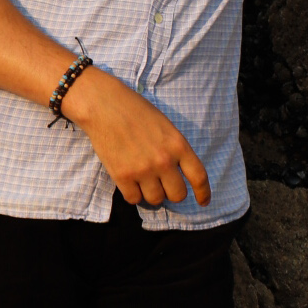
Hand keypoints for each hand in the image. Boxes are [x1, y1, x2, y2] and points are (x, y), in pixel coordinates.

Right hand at [61, 67, 210, 208]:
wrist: (105, 106)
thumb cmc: (136, 111)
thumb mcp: (166, 127)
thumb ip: (175, 150)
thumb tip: (178, 174)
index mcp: (178, 145)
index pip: (199, 177)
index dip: (203, 193)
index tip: (203, 202)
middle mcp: (164, 161)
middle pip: (178, 195)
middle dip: (172, 192)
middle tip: (163, 184)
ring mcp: (143, 170)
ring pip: (156, 200)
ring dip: (151, 193)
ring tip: (144, 179)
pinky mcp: (122, 177)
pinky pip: (134, 199)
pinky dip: (133, 193)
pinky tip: (130, 181)